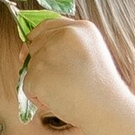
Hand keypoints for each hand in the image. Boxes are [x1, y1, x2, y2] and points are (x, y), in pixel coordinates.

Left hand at [13, 9, 128, 126]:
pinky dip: (38, 97)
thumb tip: (29, 47)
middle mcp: (64, 35)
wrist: (107, 109)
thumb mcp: (92, 53)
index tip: (32, 51)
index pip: (46, 25)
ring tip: (66, 92)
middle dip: (40, 64)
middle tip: (63, 81)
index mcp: (81, 28)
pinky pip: (27, 86)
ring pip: (30, 67)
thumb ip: (66, 44)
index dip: (37, 38)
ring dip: (42, 84)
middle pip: (35, 46)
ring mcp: (49, 53)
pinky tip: (59, 100)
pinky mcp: (38, 74)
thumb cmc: (101, 89)